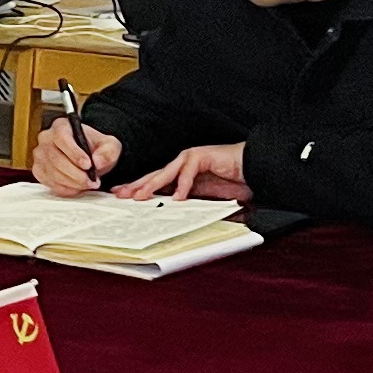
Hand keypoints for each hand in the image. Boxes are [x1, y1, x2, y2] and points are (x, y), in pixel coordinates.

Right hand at [31, 117, 120, 196]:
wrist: (87, 156)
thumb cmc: (94, 147)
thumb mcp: (109, 145)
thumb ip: (107, 151)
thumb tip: (97, 161)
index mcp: (61, 126)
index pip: (62, 138)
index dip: (74, 153)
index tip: (88, 165)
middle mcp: (46, 139)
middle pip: (56, 159)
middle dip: (76, 174)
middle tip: (92, 181)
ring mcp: (40, 156)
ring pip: (53, 173)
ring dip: (73, 183)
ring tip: (88, 184)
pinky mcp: (39, 170)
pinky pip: (50, 183)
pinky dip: (66, 189)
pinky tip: (78, 187)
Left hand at [115, 143, 249, 202]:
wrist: (251, 169)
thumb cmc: (232, 183)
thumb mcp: (205, 199)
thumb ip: (189, 204)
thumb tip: (171, 215)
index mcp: (180, 176)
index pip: (155, 182)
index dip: (138, 188)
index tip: (122, 196)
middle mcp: (181, 166)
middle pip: (154, 176)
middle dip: (136, 186)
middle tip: (121, 194)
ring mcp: (190, 159)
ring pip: (166, 173)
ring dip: (152, 185)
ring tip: (140, 196)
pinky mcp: (202, 156)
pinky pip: (188, 172)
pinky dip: (183, 185)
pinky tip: (177, 197)